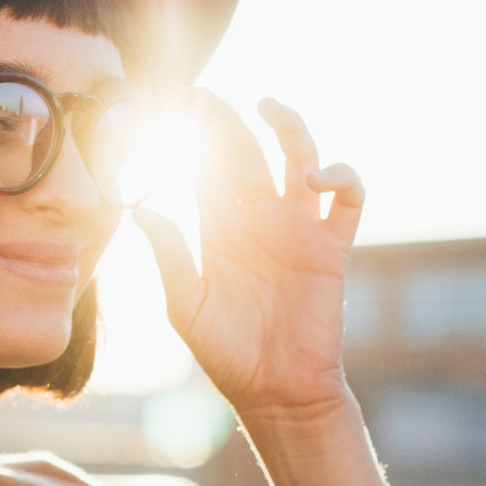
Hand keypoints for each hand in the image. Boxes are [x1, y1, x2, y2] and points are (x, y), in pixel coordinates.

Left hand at [131, 91, 364, 417]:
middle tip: (205, 94)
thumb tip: (138, 209)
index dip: (196, 136)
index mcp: (220, 229)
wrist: (275, 391)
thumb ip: (169, 256)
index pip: (207, 168)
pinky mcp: (332, 246)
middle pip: (247, 154)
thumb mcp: (186, 305)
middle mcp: (260, 219)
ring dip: (290, 128)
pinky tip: (315, 177)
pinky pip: (346, 200)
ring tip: (269, 106)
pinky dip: (341, 177)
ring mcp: (298, 228)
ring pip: (300, 159)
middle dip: (228, 121)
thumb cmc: (227, 353)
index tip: (175, 105)